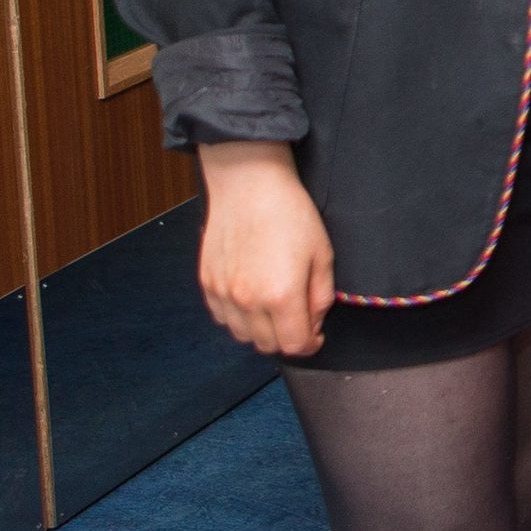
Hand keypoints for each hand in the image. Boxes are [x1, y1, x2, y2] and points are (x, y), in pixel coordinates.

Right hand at [196, 141, 333, 358]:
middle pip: (267, 345)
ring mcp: (223, 293)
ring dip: (261, 331)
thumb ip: (321, 296)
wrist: (249, 185)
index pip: (294, 345)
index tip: (316, 336)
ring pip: (242, 335)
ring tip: (275, 308)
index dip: (310, 344)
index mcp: (281, 296)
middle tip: (299, 319)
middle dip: (287, 338)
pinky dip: (238, 317)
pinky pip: (222, 317)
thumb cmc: (290, 213)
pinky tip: (252, 299)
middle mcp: (248, 300)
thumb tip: (314, 322)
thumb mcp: (322, 254)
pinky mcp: (207, 282)